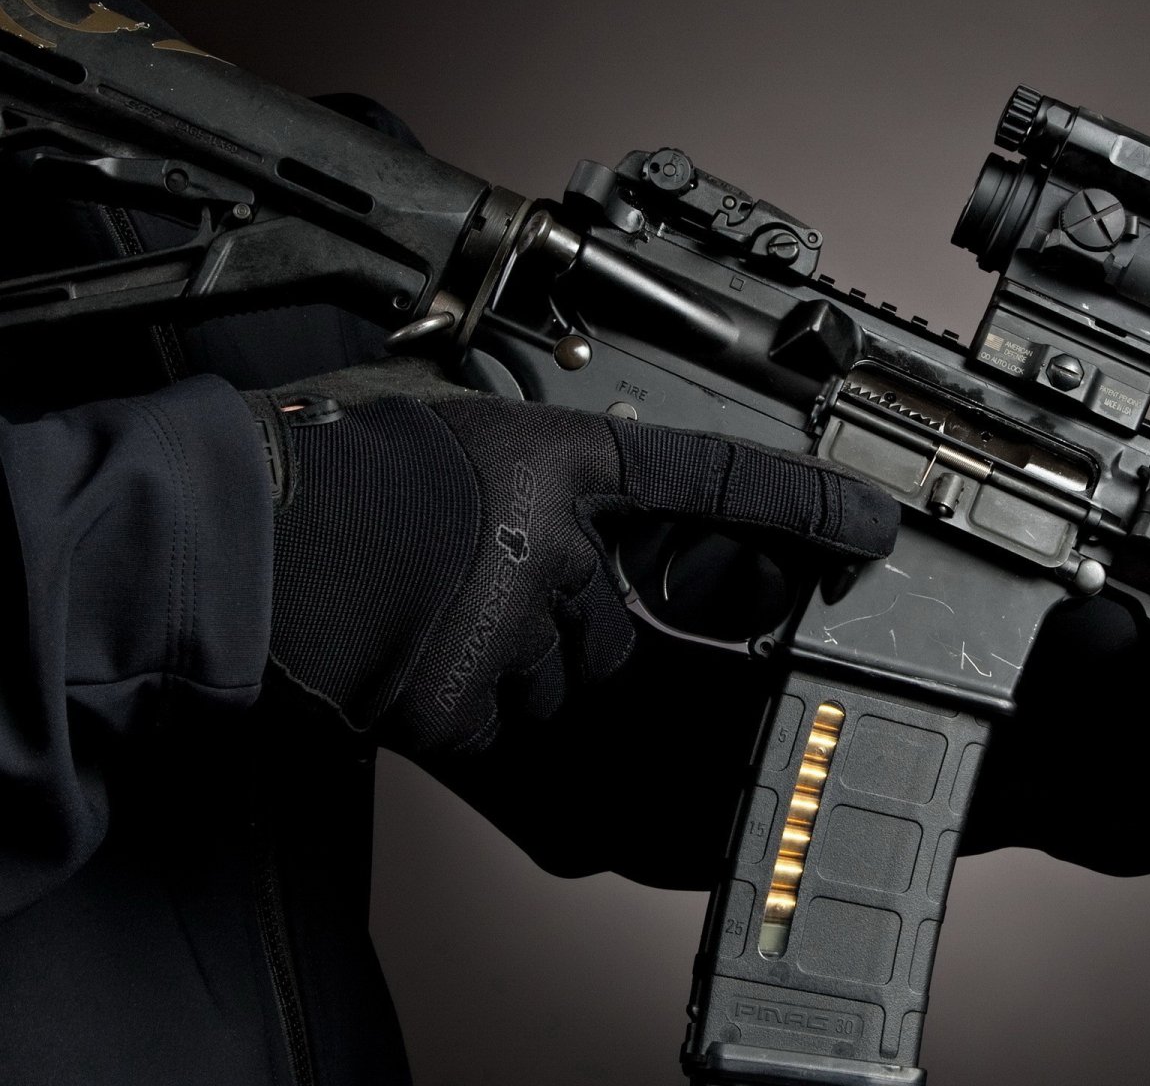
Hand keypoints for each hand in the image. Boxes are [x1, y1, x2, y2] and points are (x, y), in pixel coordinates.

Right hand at [251, 357, 897, 761]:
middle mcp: (548, 540)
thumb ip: (547, 497)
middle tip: (470, 587)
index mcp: (554, 461)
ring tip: (425, 613)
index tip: (876, 526)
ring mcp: (508, 624)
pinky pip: (499, 732)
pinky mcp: (459, 698)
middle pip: (611, 626)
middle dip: (563, 626)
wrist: (238, 529)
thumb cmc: (341, 475)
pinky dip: (462, 713)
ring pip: (561, 684)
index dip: (800, 504)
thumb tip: (587, 549)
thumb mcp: (467, 452)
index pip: (710, 475)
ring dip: (514, 671)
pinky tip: (406, 659)